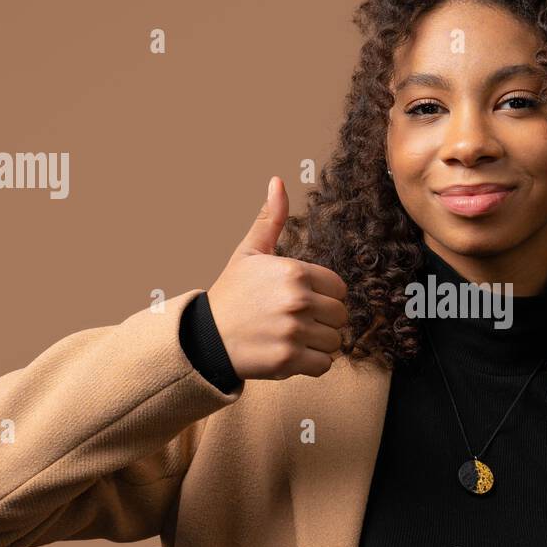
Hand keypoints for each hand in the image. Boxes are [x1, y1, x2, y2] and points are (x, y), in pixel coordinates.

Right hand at [205, 176, 348, 380]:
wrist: (206, 339)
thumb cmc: (232, 295)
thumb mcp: (249, 252)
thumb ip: (271, 219)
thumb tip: (278, 181)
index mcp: (294, 272)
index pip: (339, 288)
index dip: (323, 296)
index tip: (300, 300)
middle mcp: (297, 300)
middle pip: (341, 316)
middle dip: (323, 321)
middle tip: (294, 321)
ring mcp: (294, 332)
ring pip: (335, 341)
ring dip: (318, 344)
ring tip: (291, 337)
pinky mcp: (289, 360)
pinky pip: (325, 365)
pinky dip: (312, 364)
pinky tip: (290, 354)